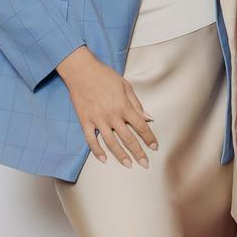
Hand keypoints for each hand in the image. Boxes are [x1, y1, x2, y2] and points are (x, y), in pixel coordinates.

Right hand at [56, 47, 157, 167]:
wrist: (81, 71)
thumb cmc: (105, 76)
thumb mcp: (125, 86)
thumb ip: (137, 104)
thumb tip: (148, 118)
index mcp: (124, 106)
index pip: (141, 126)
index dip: (149, 138)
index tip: (154, 147)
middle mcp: (112, 116)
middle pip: (128, 138)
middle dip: (138, 152)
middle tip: (145, 164)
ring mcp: (98, 120)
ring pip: (111, 143)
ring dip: (121, 156)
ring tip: (128, 165)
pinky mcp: (85, 121)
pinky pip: (91, 140)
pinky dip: (97, 151)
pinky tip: (104, 160)